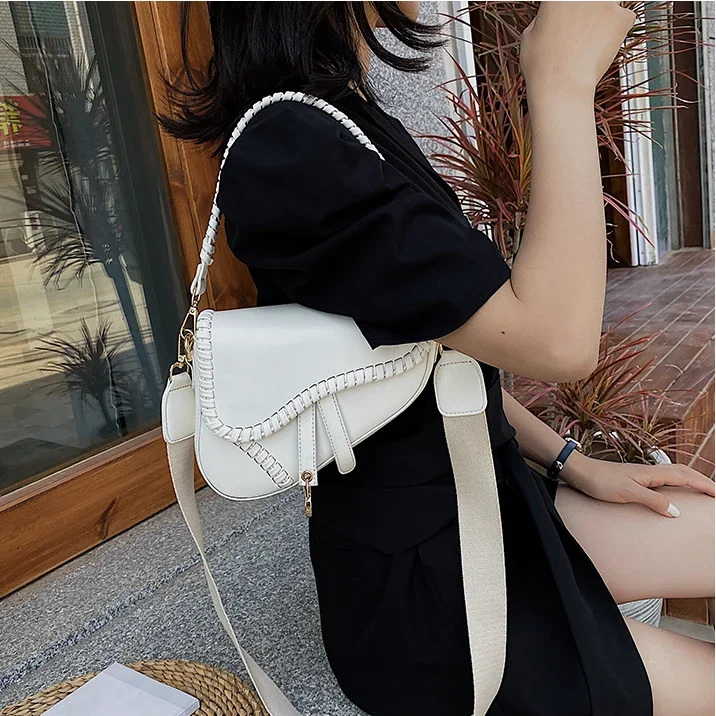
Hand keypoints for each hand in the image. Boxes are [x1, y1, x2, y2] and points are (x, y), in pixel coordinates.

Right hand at [520, 1, 635, 94]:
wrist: (561, 86)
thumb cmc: (541, 67)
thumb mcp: (528, 37)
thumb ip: (542, 19)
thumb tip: (549, 17)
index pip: (568, 1)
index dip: (567, 12)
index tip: (567, 22)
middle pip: (590, 2)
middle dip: (586, 13)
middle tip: (578, 32)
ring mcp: (606, 2)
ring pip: (608, 6)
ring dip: (601, 18)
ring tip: (588, 42)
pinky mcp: (622, 17)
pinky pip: (623, 18)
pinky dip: (616, 31)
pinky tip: (600, 47)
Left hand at [561, 452, 714, 516]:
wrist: (579, 472)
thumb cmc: (600, 481)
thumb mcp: (627, 493)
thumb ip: (652, 500)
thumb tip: (677, 512)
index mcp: (652, 473)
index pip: (685, 477)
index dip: (704, 485)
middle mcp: (650, 471)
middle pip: (683, 473)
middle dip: (702, 481)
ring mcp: (642, 474)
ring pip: (674, 474)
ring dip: (690, 480)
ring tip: (702, 490)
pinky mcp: (634, 479)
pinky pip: (663, 479)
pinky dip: (676, 483)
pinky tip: (673, 491)